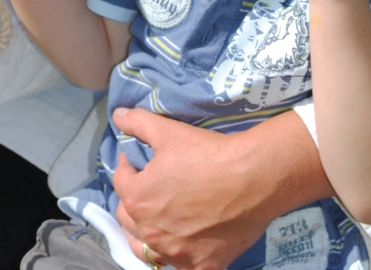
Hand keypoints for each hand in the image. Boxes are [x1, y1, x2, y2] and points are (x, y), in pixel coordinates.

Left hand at [112, 109, 321, 269]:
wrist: (252, 178)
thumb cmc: (207, 153)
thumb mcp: (168, 131)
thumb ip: (138, 123)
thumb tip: (118, 115)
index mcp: (139, 199)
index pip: (120, 181)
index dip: (128, 166)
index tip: (138, 160)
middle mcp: (151, 232)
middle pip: (127, 218)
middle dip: (132, 200)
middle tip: (147, 187)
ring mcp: (175, 254)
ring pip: (146, 250)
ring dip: (144, 234)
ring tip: (155, 220)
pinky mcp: (201, 267)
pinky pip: (179, 267)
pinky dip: (176, 256)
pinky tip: (181, 243)